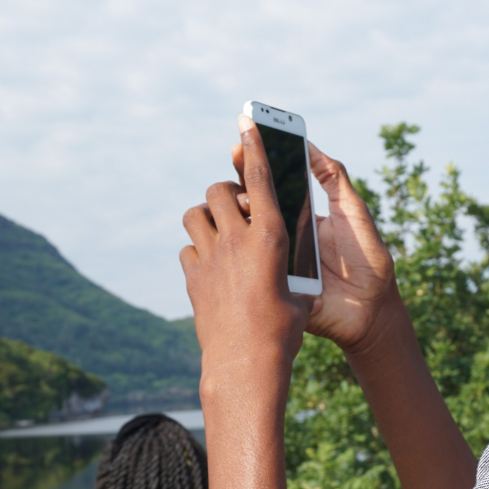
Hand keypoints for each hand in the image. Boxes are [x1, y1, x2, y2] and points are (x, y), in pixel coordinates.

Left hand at [182, 116, 313, 394]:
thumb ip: (290, 261)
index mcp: (272, 237)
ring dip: (206, 218)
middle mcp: (237, 239)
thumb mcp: (300, 289)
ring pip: (195, 215)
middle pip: (219, 191)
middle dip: (226, 193)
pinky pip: (188, 251)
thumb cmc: (285, 329)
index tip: (247, 124)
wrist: (247, 363)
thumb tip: (285, 248)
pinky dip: (198, 253)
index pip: (260, 178)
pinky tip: (211, 269)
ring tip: (220, 234)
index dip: (254, 147)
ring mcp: (210, 257)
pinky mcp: (192, 278)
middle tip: (237, 208)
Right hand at [230, 141, 397, 354]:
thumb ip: (334, 180)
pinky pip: (247, 268)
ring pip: (242, 234)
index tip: (245, 141)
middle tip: (236, 154)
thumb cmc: (368, 260)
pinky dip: (234, 251)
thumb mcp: (353, 213)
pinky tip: (233, 232)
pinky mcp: (271, 285)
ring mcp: (272, 260)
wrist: (372, 311)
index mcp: (298, 218)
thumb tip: (311, 144)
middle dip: (238, 179)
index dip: (256, 165)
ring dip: (236, 212)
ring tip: (242, 194)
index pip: (271, 187)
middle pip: (250, 206)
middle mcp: (280, 236)